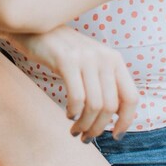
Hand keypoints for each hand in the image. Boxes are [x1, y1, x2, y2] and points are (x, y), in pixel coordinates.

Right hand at [7, 25, 137, 142]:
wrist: (35, 28)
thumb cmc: (63, 51)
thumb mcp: (90, 62)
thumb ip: (104, 83)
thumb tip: (115, 117)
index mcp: (114, 59)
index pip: (131, 97)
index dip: (126, 121)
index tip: (115, 136)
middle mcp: (104, 57)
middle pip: (110, 107)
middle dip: (98, 128)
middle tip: (85, 137)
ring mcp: (86, 58)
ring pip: (94, 105)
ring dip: (85, 125)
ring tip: (75, 130)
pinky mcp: (67, 60)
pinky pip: (77, 97)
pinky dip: (74, 112)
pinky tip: (68, 114)